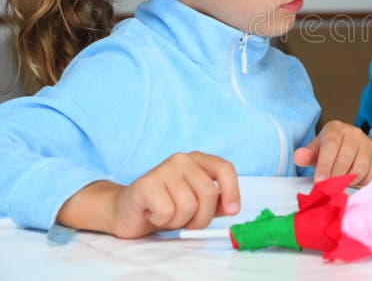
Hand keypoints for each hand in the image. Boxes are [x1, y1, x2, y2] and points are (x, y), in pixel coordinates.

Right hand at [57, 151, 239, 238]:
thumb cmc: (166, 206)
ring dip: (179, 221)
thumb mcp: (197, 204)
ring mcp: (163, 169)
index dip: (232, 190)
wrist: (127, 211)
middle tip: (188, 223)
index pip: (224, 168)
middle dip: (202, 217)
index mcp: (198, 160)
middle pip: (209, 193)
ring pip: (189, 206)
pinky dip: (162, 220)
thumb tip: (232, 207)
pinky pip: (167, 211)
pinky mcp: (145, 183)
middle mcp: (182, 159)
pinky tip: (152, 213)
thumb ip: (216, 203)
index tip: (233, 210)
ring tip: (166, 214)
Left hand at [293, 120, 371, 185]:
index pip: (331, 146)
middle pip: (346, 159)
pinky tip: (354, 181)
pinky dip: (362, 183)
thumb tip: (299, 157)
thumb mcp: (315, 151)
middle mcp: (355, 133)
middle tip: (329, 189)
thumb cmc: (329, 151)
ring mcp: (369, 144)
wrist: (346, 148)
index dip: (325, 165)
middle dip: (336, 177)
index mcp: (336, 129)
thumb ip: (306, 155)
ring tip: (341, 183)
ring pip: (360, 169)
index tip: (320, 181)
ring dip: (349, 181)